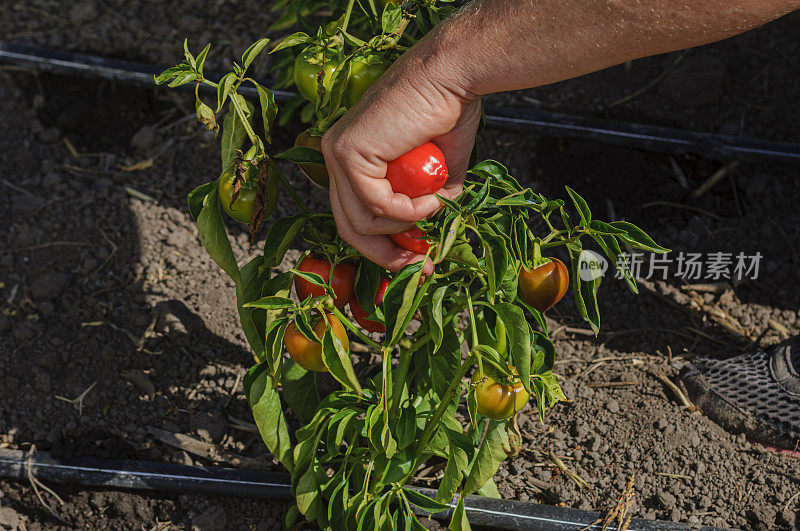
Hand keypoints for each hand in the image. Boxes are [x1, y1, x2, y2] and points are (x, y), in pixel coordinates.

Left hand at [322, 50, 480, 273]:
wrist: (452, 76)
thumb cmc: (448, 115)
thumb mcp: (437, 176)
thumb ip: (424, 207)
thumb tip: (423, 244)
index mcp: (352, 159)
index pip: (354, 216)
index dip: (384, 247)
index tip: (417, 262)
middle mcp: (336, 156)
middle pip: (348, 228)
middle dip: (386, 255)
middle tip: (421, 266)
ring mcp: (337, 154)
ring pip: (360, 223)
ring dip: (405, 225)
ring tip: (435, 205)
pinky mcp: (347, 152)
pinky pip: (375, 206)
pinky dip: (407, 211)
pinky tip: (430, 196)